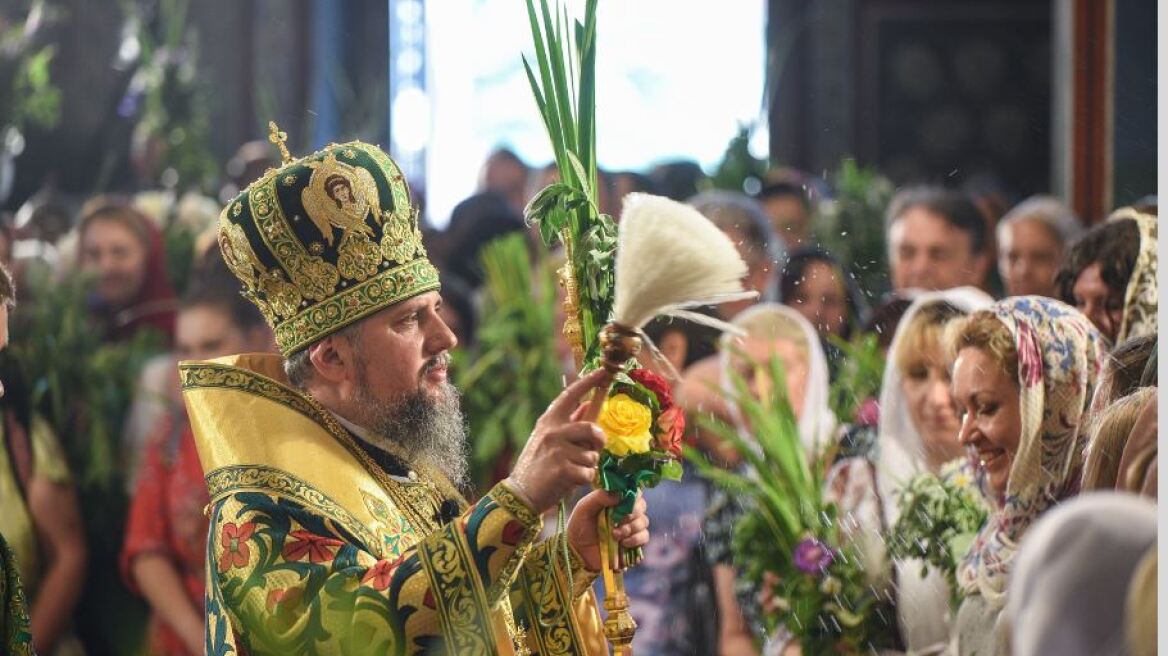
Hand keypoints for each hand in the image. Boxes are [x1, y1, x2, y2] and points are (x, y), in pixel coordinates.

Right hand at [506, 370, 608, 513]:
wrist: (520, 493)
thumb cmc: (538, 465)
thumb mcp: (549, 439)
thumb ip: (570, 422)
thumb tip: (590, 404)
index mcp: (549, 421)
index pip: (571, 395)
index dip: (589, 381)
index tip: (604, 371)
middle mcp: (553, 431)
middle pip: (592, 428)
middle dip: (598, 441)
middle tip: (593, 450)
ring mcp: (557, 450)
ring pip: (592, 455)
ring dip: (587, 465)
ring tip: (571, 470)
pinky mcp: (563, 469)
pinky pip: (588, 472)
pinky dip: (583, 480)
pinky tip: (569, 482)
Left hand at [566, 490, 648, 571]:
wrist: (577, 551)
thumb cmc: (580, 526)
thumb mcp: (584, 507)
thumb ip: (600, 497)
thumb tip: (620, 494)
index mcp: (616, 501)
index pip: (633, 492)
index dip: (632, 496)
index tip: (623, 503)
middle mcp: (626, 513)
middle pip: (642, 507)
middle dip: (632, 513)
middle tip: (618, 520)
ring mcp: (630, 528)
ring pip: (643, 523)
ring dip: (631, 528)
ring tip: (615, 534)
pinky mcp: (633, 543)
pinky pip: (644, 538)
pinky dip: (635, 540)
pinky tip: (623, 543)